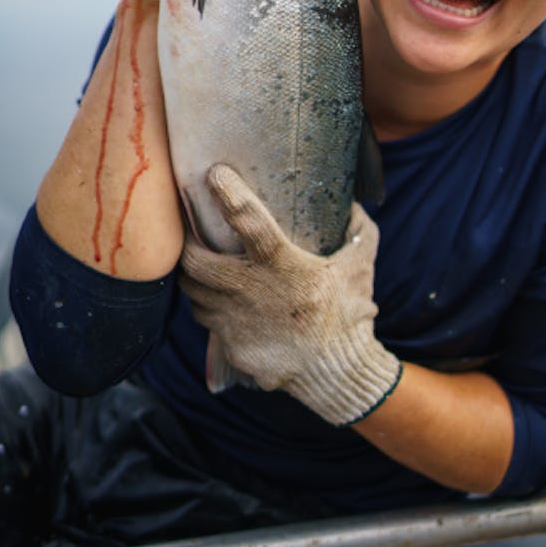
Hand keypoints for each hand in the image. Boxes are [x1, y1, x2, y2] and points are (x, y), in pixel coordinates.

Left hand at [179, 165, 401, 426]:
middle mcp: (251, 292)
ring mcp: (236, 323)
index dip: (228, 193)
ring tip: (200, 262)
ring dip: (194, 276)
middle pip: (194, 260)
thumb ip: (356, 227)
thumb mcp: (361, 262)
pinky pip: (208, 321)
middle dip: (184, 241)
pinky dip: (210, 307)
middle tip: (190, 227)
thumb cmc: (351, 310)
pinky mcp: (231, 347)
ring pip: (193, 292)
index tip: (214, 173)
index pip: (248, 221)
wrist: (340, 373)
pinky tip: (221, 299)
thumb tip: (348, 198)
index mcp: (283, 266)